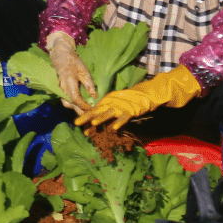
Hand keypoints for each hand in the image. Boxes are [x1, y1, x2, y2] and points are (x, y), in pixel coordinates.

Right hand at [46, 30, 97, 111]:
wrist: (61, 57)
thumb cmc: (74, 62)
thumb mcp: (84, 70)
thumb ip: (89, 84)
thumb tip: (95, 97)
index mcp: (69, 81)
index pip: (76, 98)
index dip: (84, 106)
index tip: (93, 109)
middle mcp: (63, 87)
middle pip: (70, 104)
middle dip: (81, 112)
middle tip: (91, 116)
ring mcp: (60, 89)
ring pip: (67, 104)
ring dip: (76, 109)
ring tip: (87, 112)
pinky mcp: (61, 90)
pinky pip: (66, 101)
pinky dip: (73, 105)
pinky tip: (81, 106)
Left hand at [76, 65, 202, 133]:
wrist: (145, 94)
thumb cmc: (128, 101)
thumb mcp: (115, 105)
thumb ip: (107, 111)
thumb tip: (95, 120)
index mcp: (107, 101)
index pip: (94, 109)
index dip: (85, 116)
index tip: (77, 123)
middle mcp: (111, 103)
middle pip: (97, 111)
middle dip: (86, 117)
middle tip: (77, 123)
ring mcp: (120, 106)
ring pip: (108, 113)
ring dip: (101, 119)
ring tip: (93, 124)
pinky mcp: (130, 110)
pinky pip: (124, 118)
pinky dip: (119, 123)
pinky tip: (114, 128)